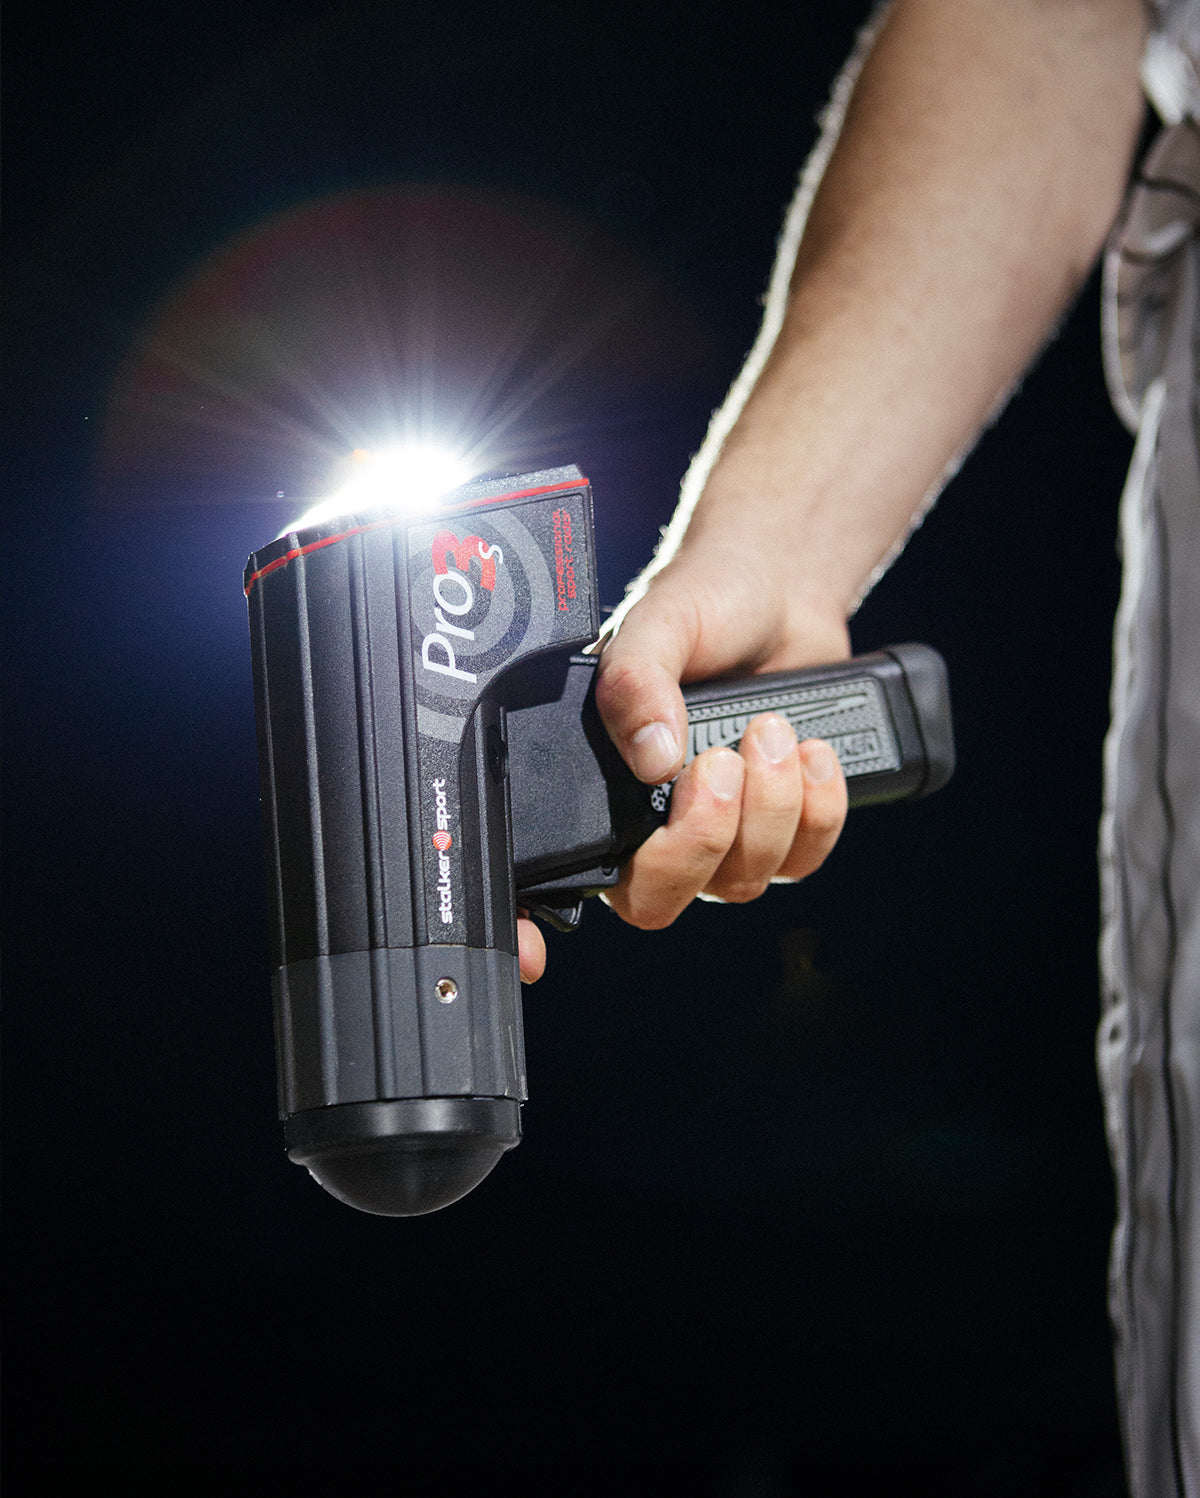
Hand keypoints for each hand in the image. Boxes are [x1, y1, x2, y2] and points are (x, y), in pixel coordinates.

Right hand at [593, 542, 850, 929]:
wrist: (778, 590)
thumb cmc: (704, 606)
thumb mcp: (656, 625)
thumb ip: (634, 683)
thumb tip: (650, 756)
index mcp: (606, 789)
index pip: (604, 877)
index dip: (621, 879)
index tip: (660, 807)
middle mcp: (657, 825)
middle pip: (668, 899)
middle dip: (709, 835)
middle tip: (727, 757)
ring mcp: (725, 835)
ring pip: (744, 880)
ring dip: (771, 807)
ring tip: (775, 726)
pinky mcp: (786, 827)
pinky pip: (803, 859)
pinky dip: (819, 809)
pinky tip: (814, 750)